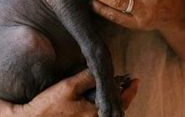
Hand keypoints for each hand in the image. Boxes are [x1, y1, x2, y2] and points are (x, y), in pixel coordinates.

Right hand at [12, 69, 138, 115]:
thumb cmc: (49, 105)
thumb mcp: (69, 86)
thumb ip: (88, 77)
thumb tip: (103, 71)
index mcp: (96, 113)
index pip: (121, 101)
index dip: (130, 90)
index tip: (136, 80)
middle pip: (117, 110)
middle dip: (124, 96)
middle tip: (129, 84)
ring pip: (108, 114)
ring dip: (114, 102)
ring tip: (117, 90)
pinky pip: (98, 116)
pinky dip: (104, 108)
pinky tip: (101, 99)